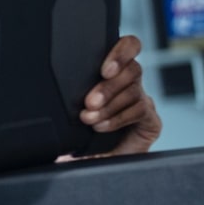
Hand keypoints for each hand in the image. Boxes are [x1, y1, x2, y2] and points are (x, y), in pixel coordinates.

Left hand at [77, 35, 161, 155]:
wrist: (92, 158)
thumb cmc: (78, 130)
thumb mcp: (70, 106)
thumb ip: (70, 92)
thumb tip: (52, 86)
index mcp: (113, 71)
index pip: (128, 46)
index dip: (121, 52)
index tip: (104, 70)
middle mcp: (130, 82)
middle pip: (132, 69)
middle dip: (108, 86)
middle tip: (89, 102)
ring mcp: (142, 100)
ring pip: (133, 91)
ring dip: (109, 105)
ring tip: (89, 118)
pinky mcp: (150, 119)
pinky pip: (140, 111)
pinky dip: (118, 118)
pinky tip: (102, 126)